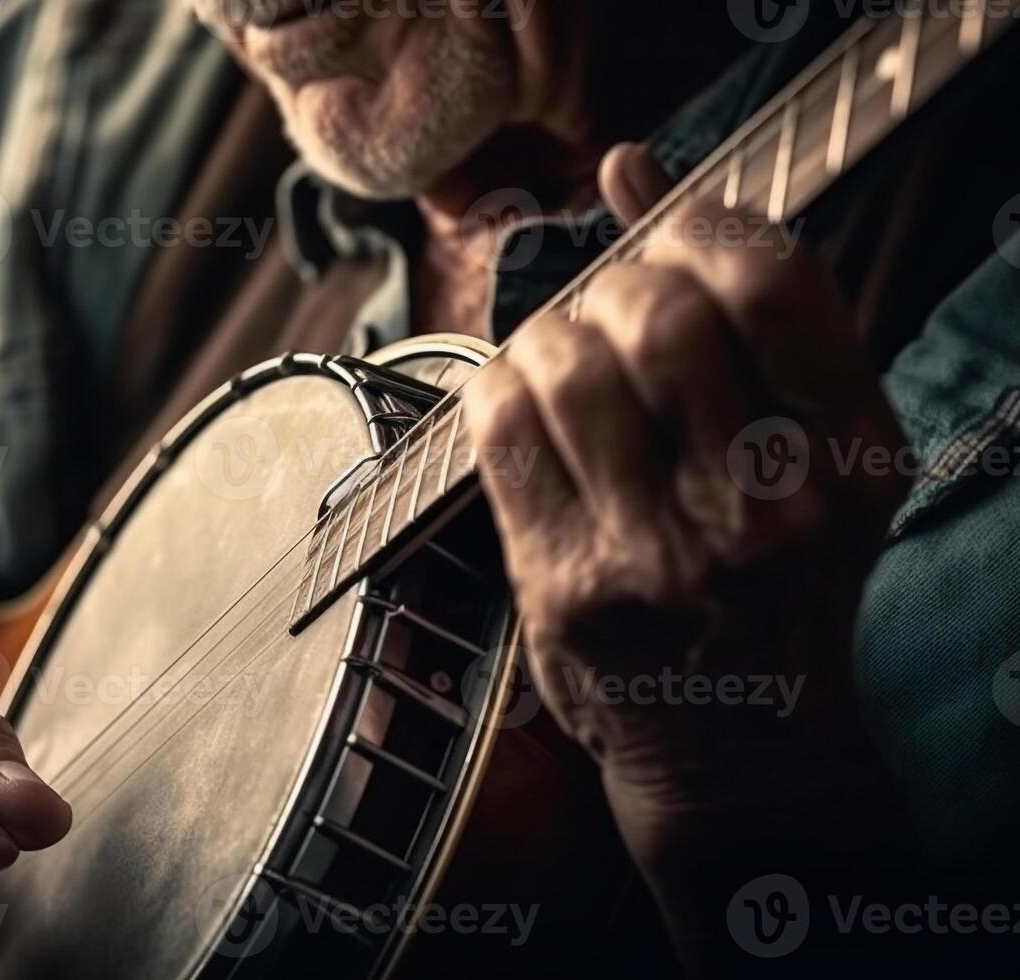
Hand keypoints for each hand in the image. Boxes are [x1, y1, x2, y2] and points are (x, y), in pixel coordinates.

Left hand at [461, 146, 913, 954]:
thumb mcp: (814, 448)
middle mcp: (764, 506)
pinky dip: (500, 384)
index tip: (674, 235)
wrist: (738, 741)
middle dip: (617, 281)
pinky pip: (502, 429)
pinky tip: (525, 398)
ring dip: (550, 331)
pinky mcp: (568, 586)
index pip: (772, 280)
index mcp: (849, 458)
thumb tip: (630, 166)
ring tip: (568, 352)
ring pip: (567, 363)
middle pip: (658, 314)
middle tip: (613, 303)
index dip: (702, 224)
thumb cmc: (779, 575)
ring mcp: (661, 551)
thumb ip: (745, 306)